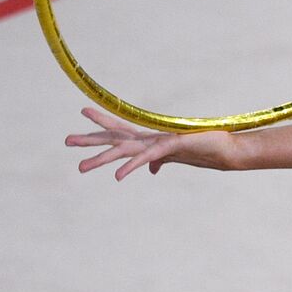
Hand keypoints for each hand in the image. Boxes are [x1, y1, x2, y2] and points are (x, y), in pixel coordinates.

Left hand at [65, 106, 243, 179]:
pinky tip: (118, 177)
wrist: (226, 149)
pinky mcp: (171, 147)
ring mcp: (159, 141)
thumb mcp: (175, 157)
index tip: (83, 113)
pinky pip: (147, 158)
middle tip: (66, 141)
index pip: (119, 131)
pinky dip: (132, 166)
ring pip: (125, 149)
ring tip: (80, 168)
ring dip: (101, 158)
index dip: (101, 124)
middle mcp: (151, 138)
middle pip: (114, 138)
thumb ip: (160, 161)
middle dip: (90, 139)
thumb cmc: (204, 149)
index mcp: (149, 139)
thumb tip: (152, 170)